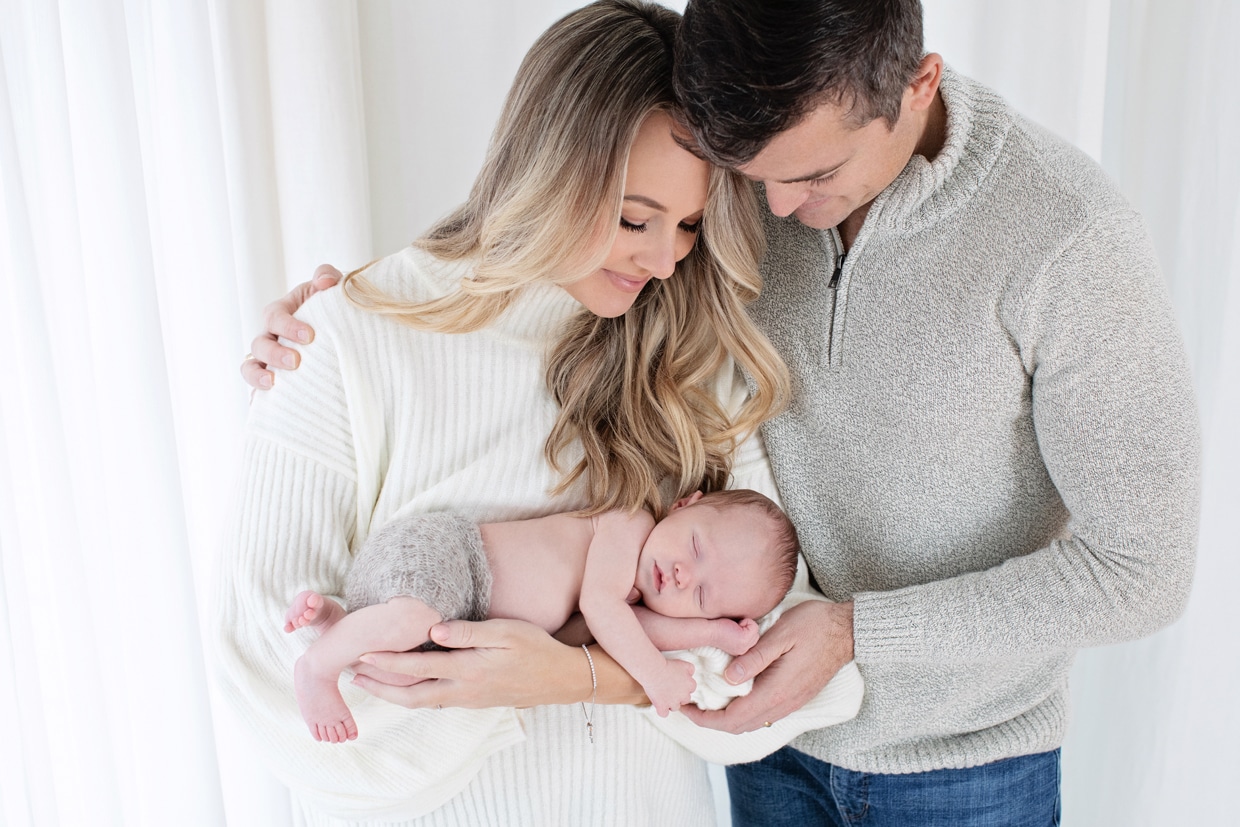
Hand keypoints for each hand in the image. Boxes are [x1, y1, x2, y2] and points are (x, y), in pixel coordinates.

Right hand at [240, 264, 341, 389]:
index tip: (309, 335)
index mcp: (282, 314)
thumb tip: (324, 281)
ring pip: (250, 367)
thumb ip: (328, 277)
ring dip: (257, 375)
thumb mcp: (331, 290)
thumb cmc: (332, 311)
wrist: (343, 336)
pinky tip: (263, 406)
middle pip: (259, 343)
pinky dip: (256, 397)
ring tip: (273, 382)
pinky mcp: (274, 383)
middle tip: (296, 361)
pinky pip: (256, 392)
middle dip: (274, 352)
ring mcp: (269, 361)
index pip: (274, 316)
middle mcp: (271, 337)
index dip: (286, 324)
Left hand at [351, 617, 593, 708]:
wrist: (561, 679)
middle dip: (379, 686)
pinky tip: (407, 686)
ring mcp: (468, 700)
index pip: (417, 667)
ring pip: (421, 702)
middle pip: (411, 695)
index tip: (362, 652)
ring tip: (371, 682)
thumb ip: (469, 632)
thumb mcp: (507, 632)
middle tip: (354, 675)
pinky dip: (413, 695)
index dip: (387, 661)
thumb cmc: (536, 649)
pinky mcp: (474, 701)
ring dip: (393, 693)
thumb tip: (434, 631)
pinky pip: (435, 701)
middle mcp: (463, 691)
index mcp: (468, 670)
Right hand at [643, 658, 695, 717]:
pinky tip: (659, 705)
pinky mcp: (662, 707)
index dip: (683, 687)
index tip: (676, 683)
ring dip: (670, 703)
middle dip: (678, 696)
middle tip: (670, 689)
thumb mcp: (683, 664)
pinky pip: (664, 714)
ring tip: (663, 695)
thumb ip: (690, 670)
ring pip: (675, 707)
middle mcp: (684, 696)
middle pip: (684, 700)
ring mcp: (673, 703)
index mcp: (690, 685)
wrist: (653, 670)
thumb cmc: (667, 665)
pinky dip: (661, 710)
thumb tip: (691, 674)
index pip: (691, 689)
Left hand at [680, 600, 853, 732]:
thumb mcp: (781, 634)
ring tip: (705, 699)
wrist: (848, 631)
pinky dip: (741, 712)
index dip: (704, 718)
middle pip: (738, 727)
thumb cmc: (814, 626)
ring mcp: (790, 703)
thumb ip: (754, 657)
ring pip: (750, 723)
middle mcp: (782, 704)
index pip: (731, 719)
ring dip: (725, 718)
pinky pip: (762, 715)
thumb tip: (728, 678)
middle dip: (709, 721)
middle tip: (688, 704)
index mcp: (776, 692)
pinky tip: (732, 694)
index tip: (684, 706)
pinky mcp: (794, 697)